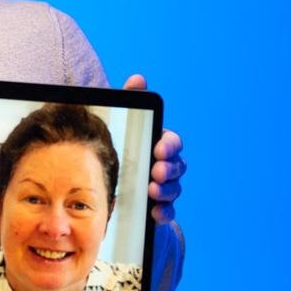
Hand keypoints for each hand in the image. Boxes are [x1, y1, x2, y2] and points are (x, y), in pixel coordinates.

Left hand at [123, 74, 186, 224]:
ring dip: (167, 190)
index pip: (172, 142)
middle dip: (169, 168)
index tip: (158, 149)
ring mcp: (165, 188)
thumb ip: (130, 101)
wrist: (113, 189)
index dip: (169, 145)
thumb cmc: (121, 150)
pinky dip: (164, 212)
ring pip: (174, 189)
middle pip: (177, 166)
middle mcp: (166, 166)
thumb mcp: (120, 125)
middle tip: (156, 171)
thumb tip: (138, 78)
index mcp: (159, 146)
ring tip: (152, 190)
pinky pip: (168, 212)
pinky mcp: (159, 209)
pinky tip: (155, 213)